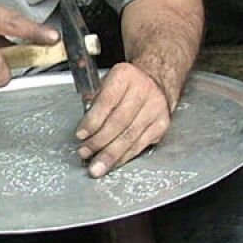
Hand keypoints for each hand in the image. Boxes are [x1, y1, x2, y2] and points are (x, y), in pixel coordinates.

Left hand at [75, 61, 172, 176]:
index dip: (92, 121)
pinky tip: (113, 163)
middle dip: (99, 142)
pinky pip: (140, 145)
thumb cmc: (125, 84)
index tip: (81, 135)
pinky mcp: (162, 124)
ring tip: (97, 166)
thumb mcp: (106, 82)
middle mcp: (143, 90)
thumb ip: (94, 102)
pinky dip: (124, 156)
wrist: (155, 80)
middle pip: (119, 122)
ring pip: (130, 136)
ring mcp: (155, 108)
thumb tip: (85, 130)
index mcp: (125, 76)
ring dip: (111, 154)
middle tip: (85, 153)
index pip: (107, 102)